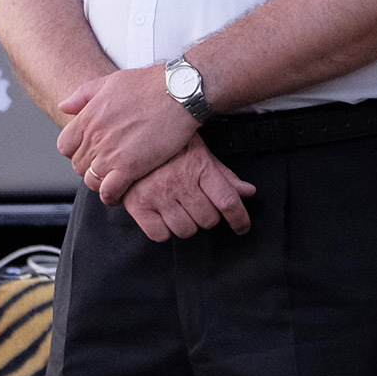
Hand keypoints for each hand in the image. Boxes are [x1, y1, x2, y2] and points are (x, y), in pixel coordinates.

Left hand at [56, 64, 199, 204]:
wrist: (178, 92)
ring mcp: (111, 153)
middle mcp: (95, 136)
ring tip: (114, 179)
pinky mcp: (130, 166)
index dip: (76, 151)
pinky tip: (120, 192)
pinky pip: (109, 191)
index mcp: (88, 117)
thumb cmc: (150, 84)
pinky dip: (111, 195)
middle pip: (78, 164)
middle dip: (90, 166)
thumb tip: (64, 106)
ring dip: (100, 181)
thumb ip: (83, 95)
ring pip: (91, 180)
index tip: (90, 151)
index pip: (65, 146)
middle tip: (107, 165)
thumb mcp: (111, 81)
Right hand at [121, 137, 255, 241]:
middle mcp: (180, 182)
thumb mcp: (199, 152)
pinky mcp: (138, 205)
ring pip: (186, 230)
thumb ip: (223, 176)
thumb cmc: (168, 147)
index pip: (227, 200)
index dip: (240, 218)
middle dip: (207, 215)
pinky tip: (162, 215)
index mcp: (199, 166)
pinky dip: (164, 230)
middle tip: (196, 204)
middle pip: (208, 220)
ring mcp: (158, 195)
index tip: (242, 228)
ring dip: (187, 224)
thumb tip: (248, 192)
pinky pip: (160, 235)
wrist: (128, 139)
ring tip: (178, 208)